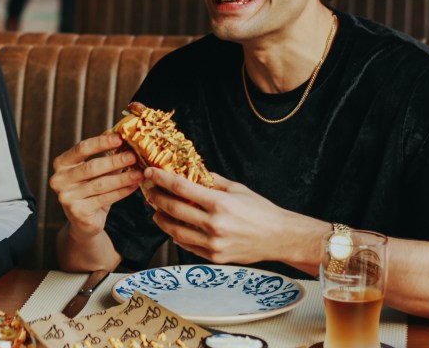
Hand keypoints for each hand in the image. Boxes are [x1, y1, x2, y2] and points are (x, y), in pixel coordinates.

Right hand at [49, 132, 142, 239]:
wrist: (83, 221)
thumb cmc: (90, 189)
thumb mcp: (94, 171)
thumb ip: (104, 156)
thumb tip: (125, 139)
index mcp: (61, 163)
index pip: (82, 148)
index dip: (101, 142)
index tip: (120, 138)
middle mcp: (59, 179)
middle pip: (91, 167)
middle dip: (115, 161)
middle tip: (133, 156)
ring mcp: (66, 197)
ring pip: (100, 184)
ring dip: (123, 178)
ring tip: (139, 173)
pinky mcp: (77, 211)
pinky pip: (104, 199)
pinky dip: (122, 192)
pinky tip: (134, 186)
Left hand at [145, 169, 307, 265]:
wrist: (279, 237)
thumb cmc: (260, 210)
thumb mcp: (237, 189)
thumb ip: (211, 181)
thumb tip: (190, 172)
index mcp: (219, 203)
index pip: (181, 188)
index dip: (161, 178)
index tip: (150, 172)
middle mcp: (214, 224)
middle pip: (173, 209)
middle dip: (156, 198)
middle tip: (149, 191)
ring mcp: (213, 244)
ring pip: (175, 230)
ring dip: (161, 219)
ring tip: (156, 210)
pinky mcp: (214, 257)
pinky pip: (187, 245)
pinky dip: (176, 235)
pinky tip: (173, 227)